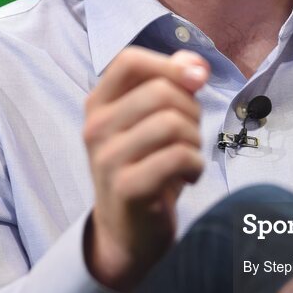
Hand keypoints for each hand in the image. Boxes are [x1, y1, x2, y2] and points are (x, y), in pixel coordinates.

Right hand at [83, 46, 208, 291]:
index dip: (169, 65)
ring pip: (173, 123)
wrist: (127, 231)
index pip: (130, 61)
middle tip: (189, 135)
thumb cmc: (147, 164)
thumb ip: (171, 84)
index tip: (196, 81)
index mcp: (98, 103)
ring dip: (195, 140)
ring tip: (187, 156)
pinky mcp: (127, 188)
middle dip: (191, 110)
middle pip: (161, 92)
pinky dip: (196, 165)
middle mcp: (95, 128)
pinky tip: (187, 177)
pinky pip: (179, 157)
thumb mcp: (153, 119)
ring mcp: (107, 159)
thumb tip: (196, 65)